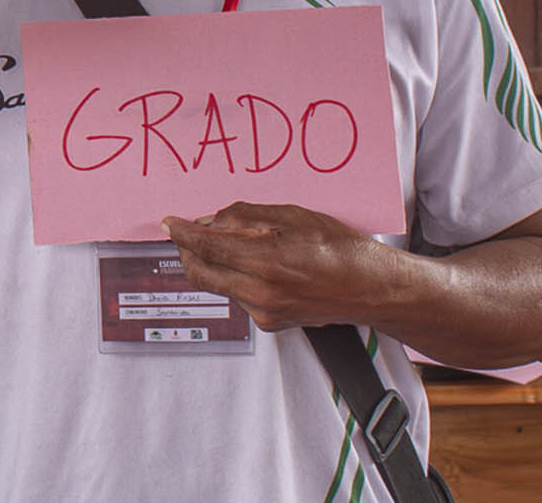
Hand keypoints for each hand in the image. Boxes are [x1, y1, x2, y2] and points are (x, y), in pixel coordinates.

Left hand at [162, 202, 395, 330]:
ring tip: (240, 245)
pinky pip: (238, 296)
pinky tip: (259, 266)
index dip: (181, 233)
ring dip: (216, 263)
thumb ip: (246, 217)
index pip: (206, 247)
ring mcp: (264, 312)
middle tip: (190, 233)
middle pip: (199, 273)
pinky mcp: (269, 324)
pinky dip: (237, 278)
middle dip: (188, 251)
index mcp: (266, 261)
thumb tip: (212, 220)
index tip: (169, 223)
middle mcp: (260, 293)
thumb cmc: (341, 249)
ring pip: (218, 284)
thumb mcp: (293, 217)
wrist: (372, 289)